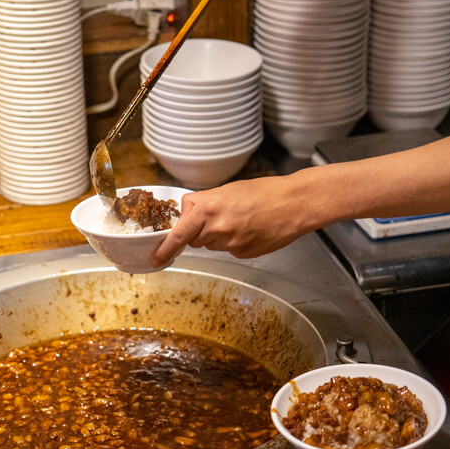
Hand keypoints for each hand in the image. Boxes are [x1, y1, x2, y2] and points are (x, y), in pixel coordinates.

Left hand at [150, 176, 317, 266]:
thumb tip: (188, 214)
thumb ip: (203, 203)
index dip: (165, 248)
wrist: (294, 204)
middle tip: (220, 217)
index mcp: (208, 208)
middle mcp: (217, 228)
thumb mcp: (226, 190)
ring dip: (218, 236)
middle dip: (199, 231)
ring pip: (211, 245)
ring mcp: (230, 244)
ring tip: (240, 220)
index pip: (178, 234)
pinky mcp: (243, 253)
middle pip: (193, 239)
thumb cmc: (265, 192)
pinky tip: (249, 229)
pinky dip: (234, 242)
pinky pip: (229, 250)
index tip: (155, 258)